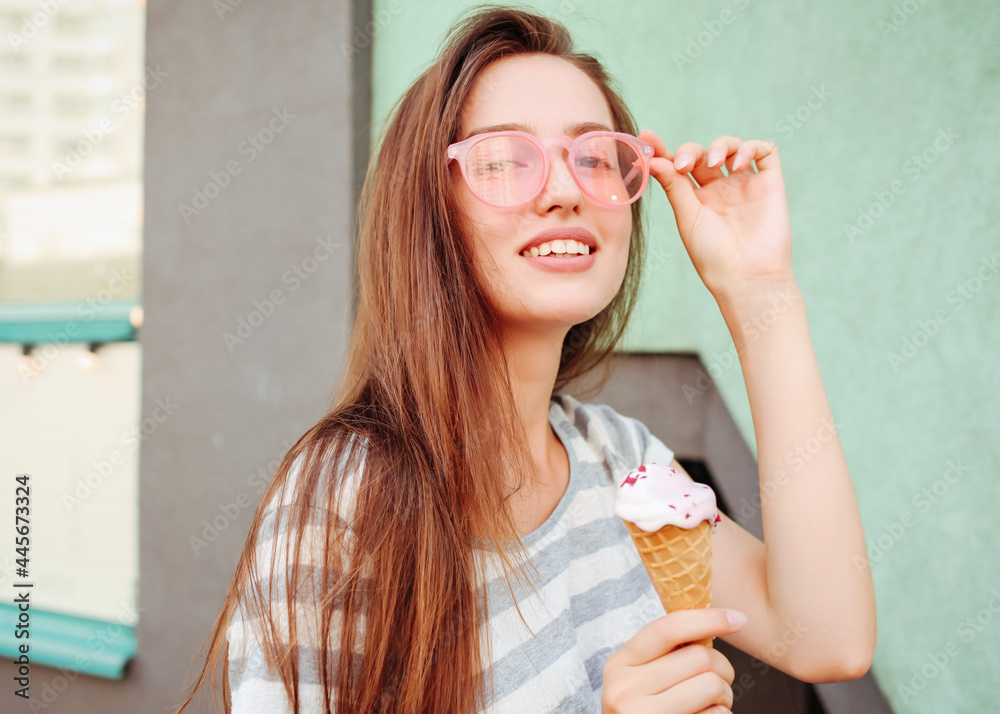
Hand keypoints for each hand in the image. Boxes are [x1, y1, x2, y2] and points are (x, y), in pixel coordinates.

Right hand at [602, 608, 746, 713]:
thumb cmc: (646, 712)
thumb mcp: (639, 680)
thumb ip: (664, 654)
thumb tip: (715, 618)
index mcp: (618, 665)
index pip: (667, 628)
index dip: (707, 618)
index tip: (737, 619)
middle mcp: (625, 691)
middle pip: (699, 657)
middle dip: (722, 668)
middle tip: (720, 681)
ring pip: (712, 686)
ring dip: (725, 695)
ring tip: (712, 704)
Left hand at [639, 130, 793, 299]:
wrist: (747, 277)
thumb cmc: (713, 255)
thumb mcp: (687, 217)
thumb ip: (673, 185)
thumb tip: (652, 159)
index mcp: (696, 200)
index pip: (678, 167)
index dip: (663, 151)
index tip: (647, 140)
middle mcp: (721, 190)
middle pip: (704, 154)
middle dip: (691, 150)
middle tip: (684, 165)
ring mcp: (745, 185)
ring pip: (733, 147)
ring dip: (720, 145)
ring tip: (714, 162)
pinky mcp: (770, 184)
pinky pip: (765, 152)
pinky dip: (751, 147)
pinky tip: (738, 164)